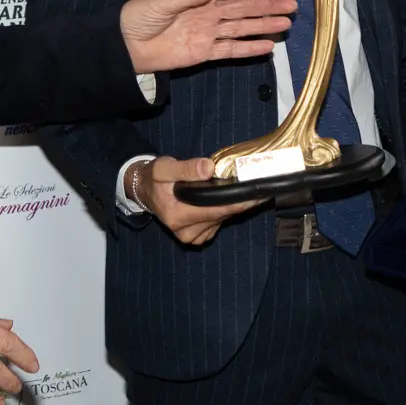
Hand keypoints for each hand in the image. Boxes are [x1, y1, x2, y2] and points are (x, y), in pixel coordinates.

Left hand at [120, 0, 292, 73]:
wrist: (125, 46)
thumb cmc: (140, 17)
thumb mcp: (163, 1)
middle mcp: (209, 11)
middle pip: (244, 7)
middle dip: (268, 5)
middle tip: (292, 4)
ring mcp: (209, 32)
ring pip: (243, 27)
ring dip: (264, 25)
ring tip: (286, 23)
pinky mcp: (205, 52)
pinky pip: (231, 49)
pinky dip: (249, 48)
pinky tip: (268, 46)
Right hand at [133, 156, 264, 246]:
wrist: (146, 191)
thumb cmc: (155, 179)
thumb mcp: (164, 168)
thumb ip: (186, 168)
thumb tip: (208, 168)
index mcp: (177, 216)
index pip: (215, 210)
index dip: (238, 202)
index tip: (258, 195)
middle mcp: (186, 232)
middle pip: (222, 216)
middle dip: (240, 202)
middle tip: (259, 187)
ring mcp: (193, 236)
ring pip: (223, 220)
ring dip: (233, 206)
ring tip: (242, 190)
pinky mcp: (198, 236)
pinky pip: (219, 224)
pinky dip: (225, 211)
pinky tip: (226, 199)